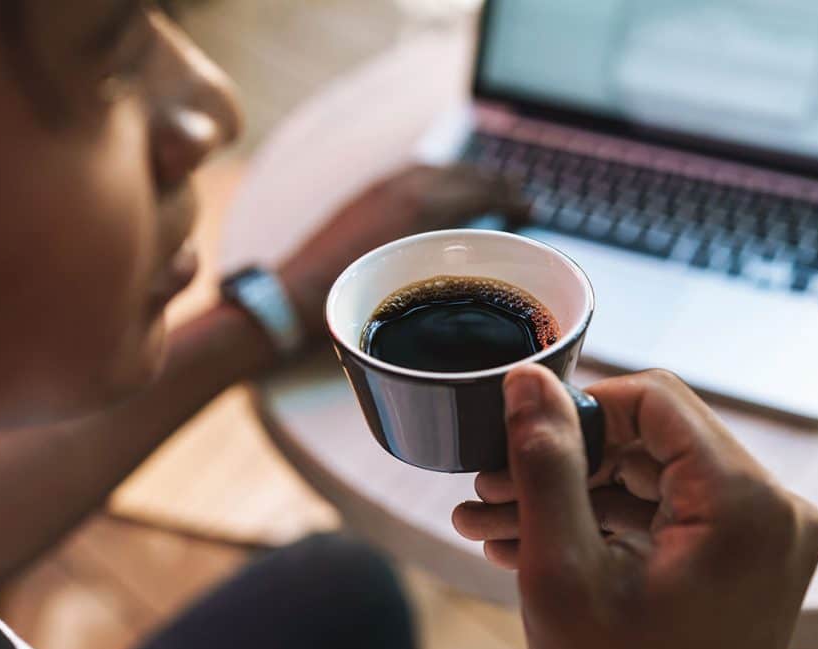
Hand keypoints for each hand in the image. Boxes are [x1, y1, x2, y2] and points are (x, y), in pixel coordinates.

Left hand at [278, 164, 529, 341]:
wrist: (288, 297)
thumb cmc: (342, 308)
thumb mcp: (403, 301)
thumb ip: (442, 279)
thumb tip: (476, 282)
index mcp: (417, 212)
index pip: (479, 194)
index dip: (510, 200)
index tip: (530, 210)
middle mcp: (402, 191)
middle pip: (464, 177)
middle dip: (496, 184)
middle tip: (520, 195)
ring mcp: (382, 189)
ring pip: (440, 171)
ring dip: (469, 175)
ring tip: (489, 187)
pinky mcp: (366, 196)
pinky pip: (415, 174)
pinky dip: (439, 177)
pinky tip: (444, 189)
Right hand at [452, 366, 817, 648]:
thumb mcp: (563, 570)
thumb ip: (545, 463)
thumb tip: (527, 382)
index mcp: (744, 505)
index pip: (653, 400)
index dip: (577, 409)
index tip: (516, 441)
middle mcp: (768, 511)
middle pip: (647, 438)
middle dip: (559, 461)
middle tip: (487, 487)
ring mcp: (756, 537)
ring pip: (645, 476)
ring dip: (564, 494)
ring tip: (489, 520)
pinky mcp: (736, 558)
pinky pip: (659, 513)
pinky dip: (595, 523)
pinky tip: (525, 541)